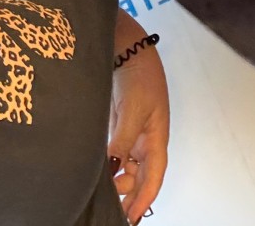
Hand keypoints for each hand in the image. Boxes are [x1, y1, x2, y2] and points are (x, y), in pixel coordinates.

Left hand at [109, 12, 168, 223]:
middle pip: (140, 176)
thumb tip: (113, 170)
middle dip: (128, 194)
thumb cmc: (138, 75)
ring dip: (116, 179)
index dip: (144, 200)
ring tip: (100, 190)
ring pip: (126, 167)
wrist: (128, 46)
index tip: (132, 219)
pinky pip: (115, 152)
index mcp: (157, 138)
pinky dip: (108, 164)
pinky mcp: (118, 124)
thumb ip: (122, 142)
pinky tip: (97, 171)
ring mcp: (132, 132)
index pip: (153, 177)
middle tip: (111, 208)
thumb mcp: (132, 111)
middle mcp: (146, 139)